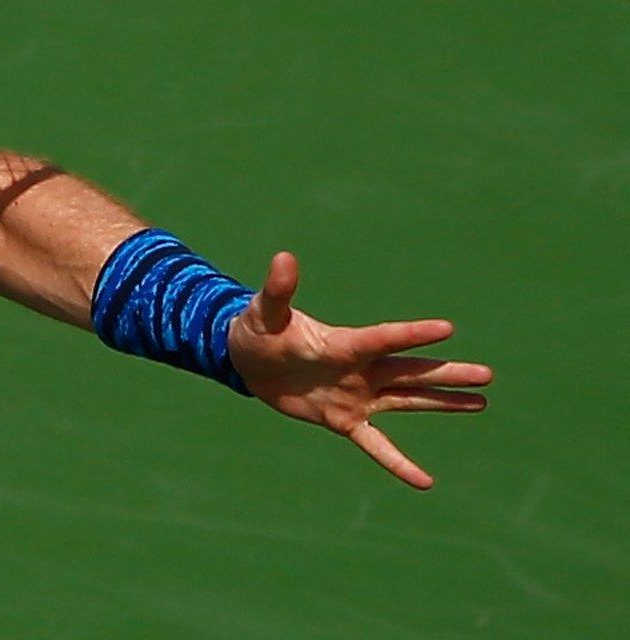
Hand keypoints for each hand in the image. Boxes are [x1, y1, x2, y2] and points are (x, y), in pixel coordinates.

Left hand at [227, 251, 491, 489]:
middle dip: (447, 373)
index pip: (384, 338)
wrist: (249, 363)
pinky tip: (425, 481)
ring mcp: (357, 396)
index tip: (447, 328)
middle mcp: (360, 370)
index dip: (411, 334)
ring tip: (481, 401)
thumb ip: (278, 290)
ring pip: (408, 400)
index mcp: (344, 344)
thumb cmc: (259, 331)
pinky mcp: (344, 421)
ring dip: (443, 402)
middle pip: (411, 371)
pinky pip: (377, 446)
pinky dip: (399, 463)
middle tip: (487, 374)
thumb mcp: (265, 312)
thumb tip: (282, 256)